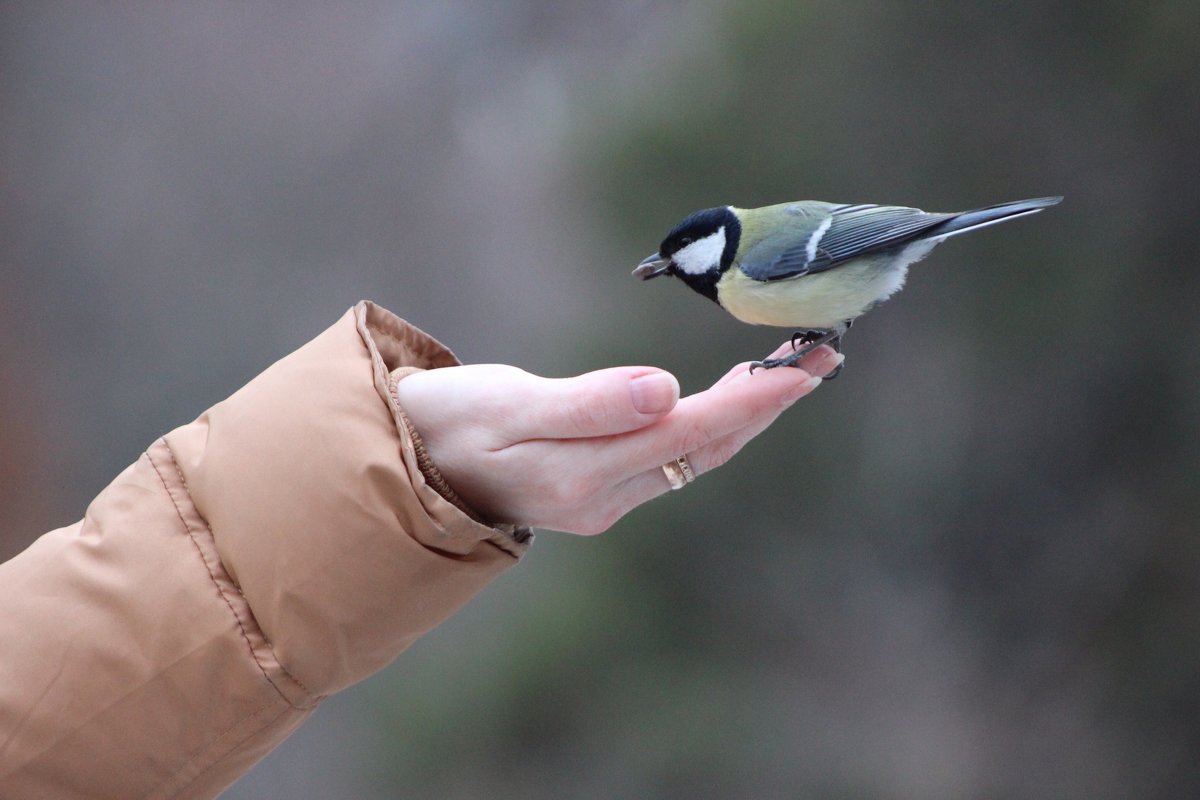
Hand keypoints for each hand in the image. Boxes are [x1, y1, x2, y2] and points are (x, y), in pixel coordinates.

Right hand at [394, 344, 842, 533]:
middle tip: (821, 357)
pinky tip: (727, 399)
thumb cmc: (445, 423)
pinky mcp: (596, 489)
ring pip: (692, 455)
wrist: (404, 467)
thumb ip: (586, 402)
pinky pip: (670, 456)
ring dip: (744, 414)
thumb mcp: (505, 405)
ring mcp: (602, 499)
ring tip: (791, 372)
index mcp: (582, 475)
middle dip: (765, 404)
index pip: (687, 432)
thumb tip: (667, 389)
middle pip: (704, 448)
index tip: (802, 367)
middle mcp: (603, 497)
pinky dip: (709, 424)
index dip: (749, 399)